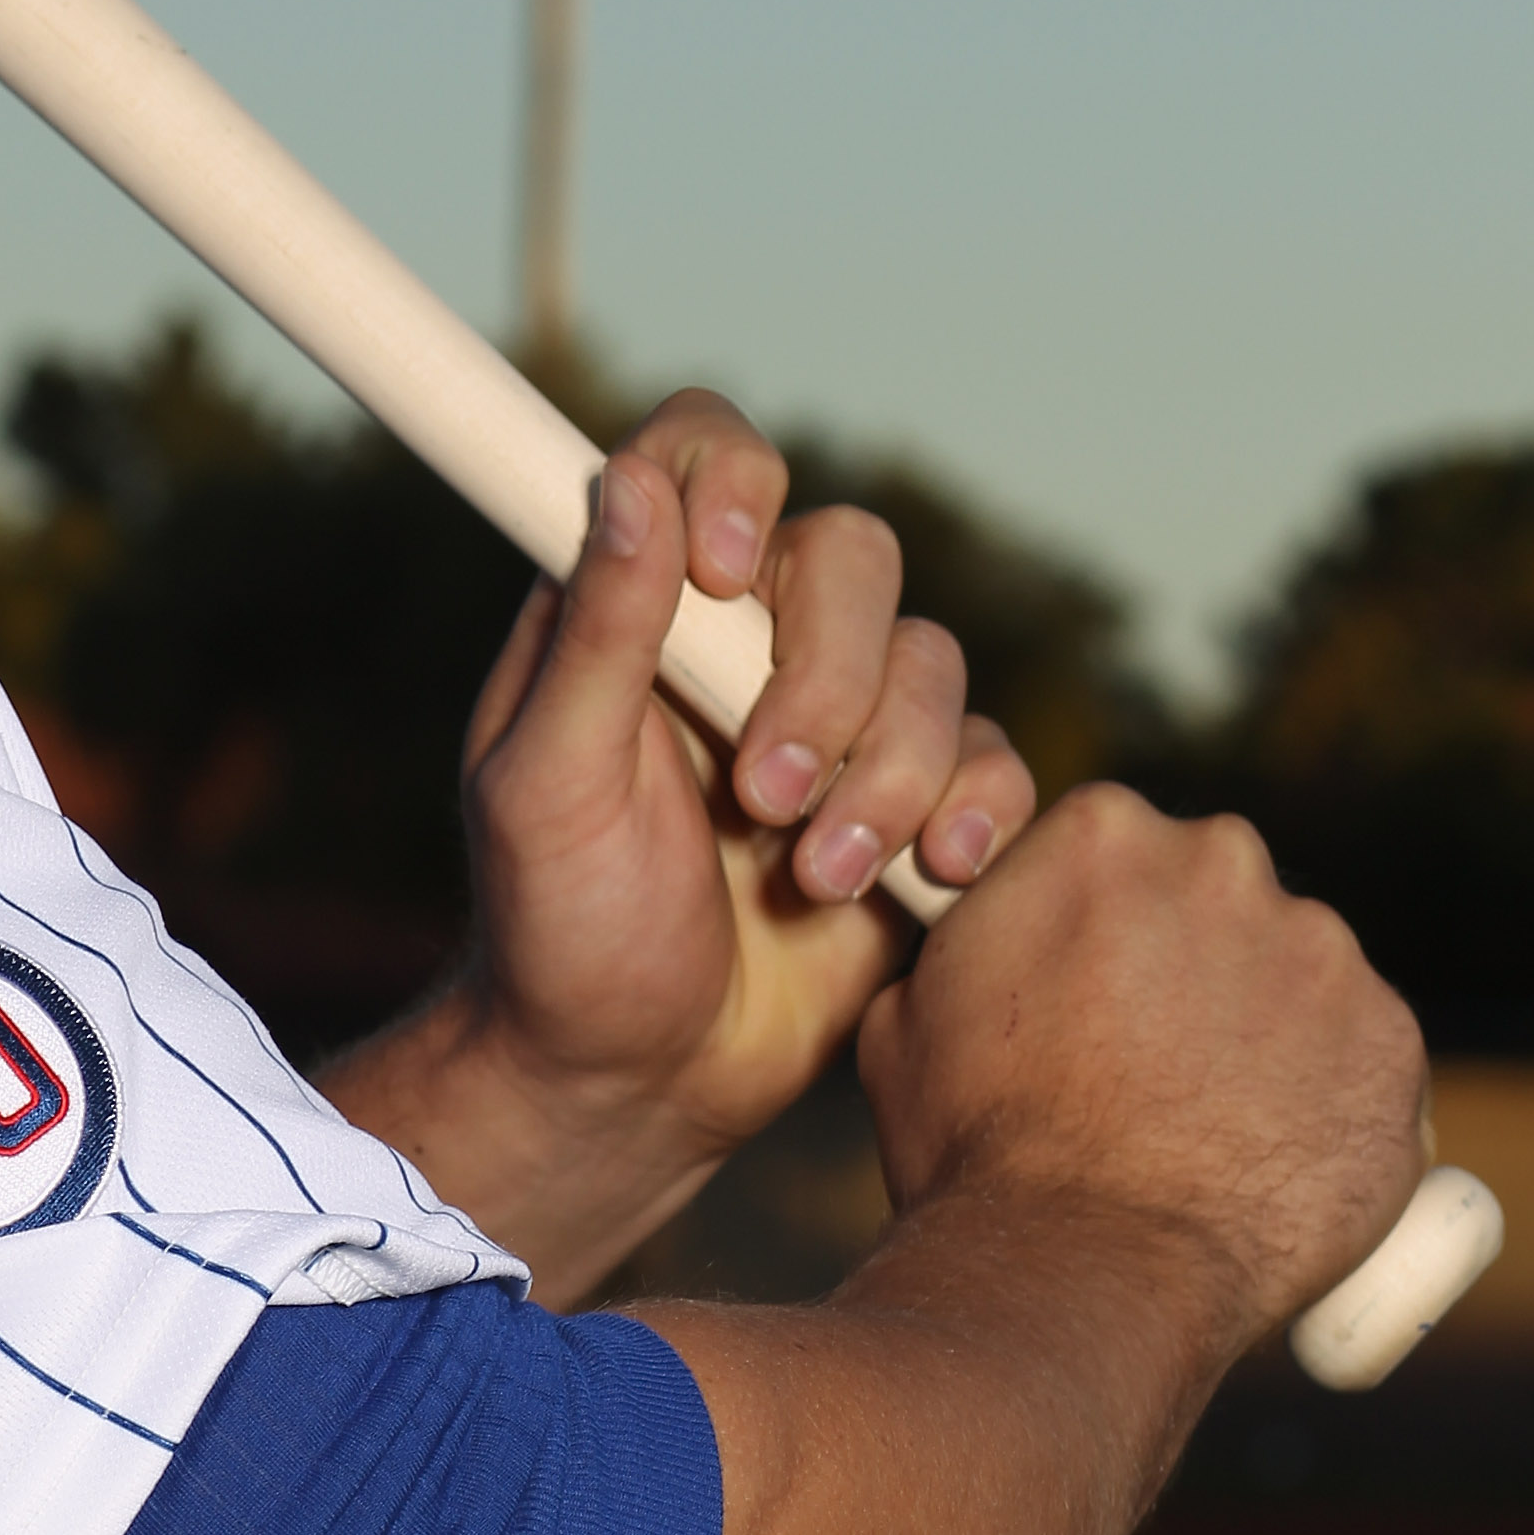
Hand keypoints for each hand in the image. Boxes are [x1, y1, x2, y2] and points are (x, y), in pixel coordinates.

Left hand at [323, 390, 1033, 1290]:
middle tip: (762, 796)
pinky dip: (972, 810)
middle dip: (826, 678)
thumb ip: (594, 631)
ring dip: (885, 773)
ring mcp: (840, 718)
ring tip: (815, 876)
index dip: (735, 481)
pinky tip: (926, 878)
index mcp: (643, 603)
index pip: (704, 452)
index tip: (725, 577)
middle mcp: (747, 637)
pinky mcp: (912, 805)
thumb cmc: (558, 929)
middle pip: (849, 554)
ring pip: (929, 660)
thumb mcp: (547, 783)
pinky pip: (987, 758)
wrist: (633, 1082)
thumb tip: (628, 480)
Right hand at [858, 780, 1428, 1350]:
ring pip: (1298, 974)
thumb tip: (985, 939)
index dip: (1106, 927)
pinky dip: (1335, 1099)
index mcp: (1102, 830)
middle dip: (1194, 964)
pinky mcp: (1392, 1042)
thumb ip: (972, 943)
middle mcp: (1224, 861)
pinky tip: (1278, 1161)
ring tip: (1215, 1130)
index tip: (1097, 993)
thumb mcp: (913, 1007)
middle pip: (1217, 897)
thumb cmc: (980, 1146)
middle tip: (1154, 1065)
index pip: (1120, 852)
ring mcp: (1321, 950)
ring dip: (1268, 1030)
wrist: (1086, 1270)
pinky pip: (1368, 1057)